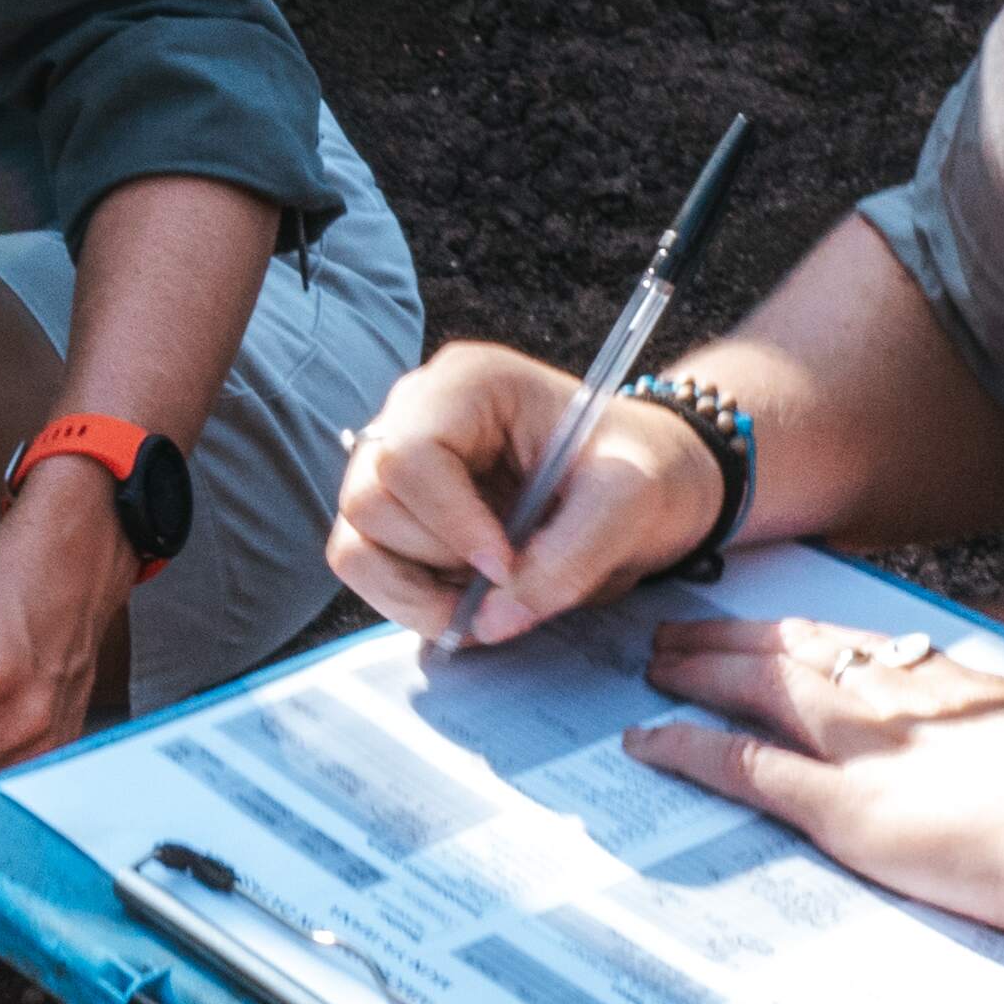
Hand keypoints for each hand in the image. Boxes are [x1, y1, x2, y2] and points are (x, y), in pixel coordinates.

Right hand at [328, 342, 730, 649]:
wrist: (647, 485)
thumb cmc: (641, 470)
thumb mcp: (629, 503)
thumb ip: (568, 558)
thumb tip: (490, 620)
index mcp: (469, 384)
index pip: (408, 455)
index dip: (449, 523)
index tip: (507, 565)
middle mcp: (415, 415)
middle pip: (369, 501)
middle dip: (436, 562)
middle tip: (506, 583)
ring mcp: (396, 467)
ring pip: (356, 543)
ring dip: (417, 591)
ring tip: (488, 597)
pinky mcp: (396, 516)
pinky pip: (366, 567)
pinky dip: (411, 601)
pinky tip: (469, 598)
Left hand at [622, 618, 1003, 940]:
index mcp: (972, 684)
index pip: (873, 649)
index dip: (816, 640)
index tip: (782, 634)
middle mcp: (911, 700)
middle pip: (800, 652)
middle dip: (735, 642)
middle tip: (683, 634)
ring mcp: (874, 750)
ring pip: (758, 692)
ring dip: (698, 674)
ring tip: (653, 666)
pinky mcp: (851, 813)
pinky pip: (745, 769)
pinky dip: (688, 749)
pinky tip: (648, 741)